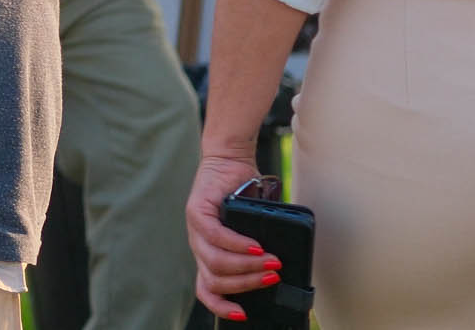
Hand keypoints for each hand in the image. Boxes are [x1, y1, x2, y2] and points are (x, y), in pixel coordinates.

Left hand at [185, 149, 279, 320]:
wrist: (230, 161)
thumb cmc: (243, 196)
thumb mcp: (253, 231)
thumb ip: (258, 252)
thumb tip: (280, 272)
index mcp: (209, 255)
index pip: (207, 290)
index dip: (222, 307)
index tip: (243, 314)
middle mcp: (199, 245)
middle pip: (216, 280)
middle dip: (247, 284)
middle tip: (273, 277)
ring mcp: (195, 229)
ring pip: (216, 262)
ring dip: (247, 266)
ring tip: (271, 262)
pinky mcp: (196, 210)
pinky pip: (216, 236)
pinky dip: (238, 245)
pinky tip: (257, 247)